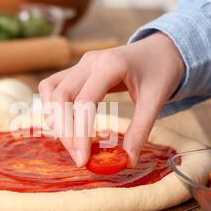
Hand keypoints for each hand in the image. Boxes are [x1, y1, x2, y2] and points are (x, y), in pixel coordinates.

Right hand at [38, 32, 184, 166]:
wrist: (159, 50)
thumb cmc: (160, 71)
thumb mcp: (156, 100)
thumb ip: (140, 130)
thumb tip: (128, 161)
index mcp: (110, 65)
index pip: (84, 102)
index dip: (79, 133)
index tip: (83, 159)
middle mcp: (89, 62)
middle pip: (61, 97)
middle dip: (64, 131)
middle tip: (78, 157)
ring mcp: (80, 64)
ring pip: (51, 90)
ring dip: (55, 119)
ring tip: (72, 144)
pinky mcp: (76, 70)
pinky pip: (53, 88)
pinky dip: (54, 108)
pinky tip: (67, 126)